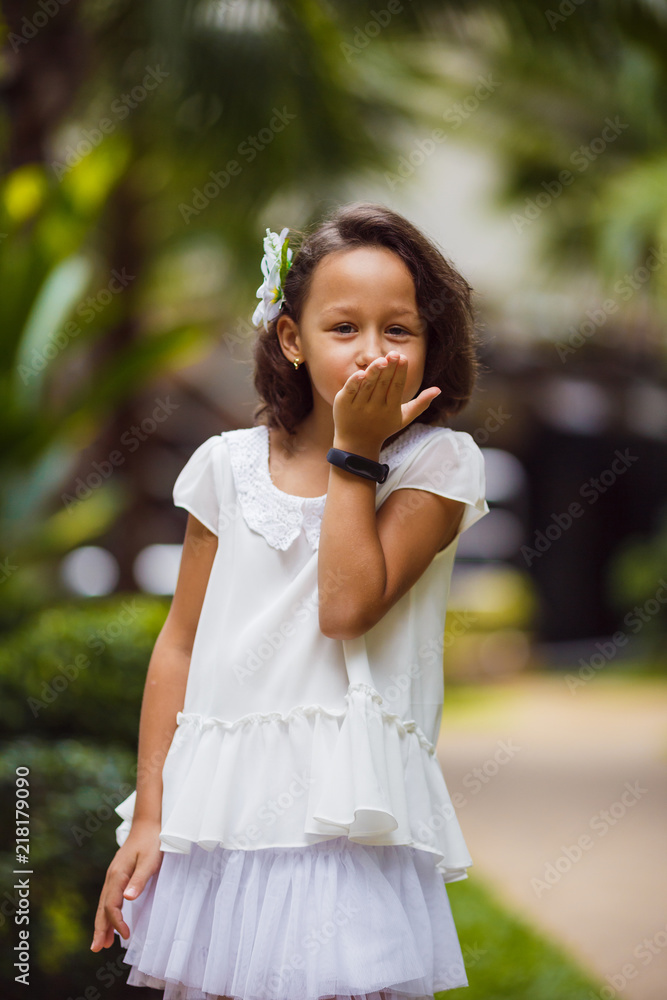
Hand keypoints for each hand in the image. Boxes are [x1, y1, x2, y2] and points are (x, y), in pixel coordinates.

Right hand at [90, 818, 162, 950]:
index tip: (125, 936)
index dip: (116, 923)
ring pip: (103, 903)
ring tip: (100, 942)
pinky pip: (108, 897)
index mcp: (118, 875)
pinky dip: (106, 912)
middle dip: (99, 928)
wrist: (147, 825)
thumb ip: (139, 880)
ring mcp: (113, 875)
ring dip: (101, 923)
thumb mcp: (149, 861)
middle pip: (102, 907)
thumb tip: (127, 899)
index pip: (112, 905)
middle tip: (96, 949)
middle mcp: (112, 876)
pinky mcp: (118, 874)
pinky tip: (109, 920)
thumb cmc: (151, 843)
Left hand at [332, 351, 440, 451]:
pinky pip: (350, 391)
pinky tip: (361, 372)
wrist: (356, 443)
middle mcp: (375, 407)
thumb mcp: (404, 418)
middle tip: (394, 354)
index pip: (397, 388)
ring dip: (374, 373)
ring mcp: (359, 406)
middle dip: (389, 369)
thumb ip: (421, 403)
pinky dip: (354, 382)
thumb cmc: (383, 428)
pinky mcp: (344, 404)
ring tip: (381, 360)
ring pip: (368, 386)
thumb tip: (438, 389)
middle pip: (383, 385)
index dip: (400, 373)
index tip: (404, 358)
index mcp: (391, 409)